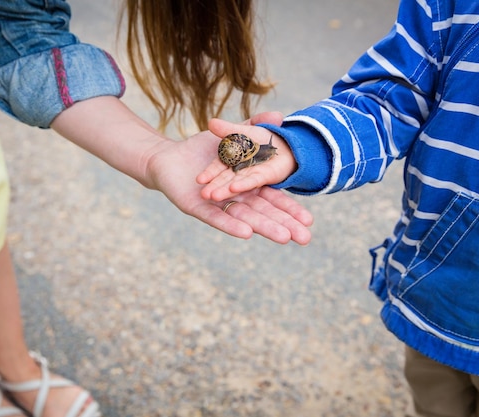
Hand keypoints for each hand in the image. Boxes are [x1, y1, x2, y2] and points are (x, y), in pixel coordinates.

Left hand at [147, 113, 311, 244]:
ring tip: (284, 238)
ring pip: (244, 218)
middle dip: (284, 224)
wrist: (168, 159)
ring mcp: (218, 205)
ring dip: (264, 228)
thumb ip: (253, 127)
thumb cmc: (201, 149)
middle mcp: (236, 199)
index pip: (273, 200)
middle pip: (264, 214)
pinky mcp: (198, 208)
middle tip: (306, 239)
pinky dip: (231, 224)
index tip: (310, 220)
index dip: (291, 209)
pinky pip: (216, 217)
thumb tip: (280, 116)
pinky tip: (246, 233)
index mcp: (246, 186)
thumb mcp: (232, 135)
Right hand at [197, 117, 296, 201]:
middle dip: (214, 186)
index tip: (199, 180)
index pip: (218, 166)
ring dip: (225, 190)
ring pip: (236, 182)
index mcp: (232, 159)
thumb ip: (230, 128)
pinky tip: (233, 189)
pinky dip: (244, 184)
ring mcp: (251, 174)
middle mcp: (240, 169)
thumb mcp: (245, 130)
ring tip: (213, 197)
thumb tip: (211, 122)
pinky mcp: (265, 176)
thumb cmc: (264, 138)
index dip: (209, 173)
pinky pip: (254, 181)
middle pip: (225, 178)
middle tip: (203, 194)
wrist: (286, 144)